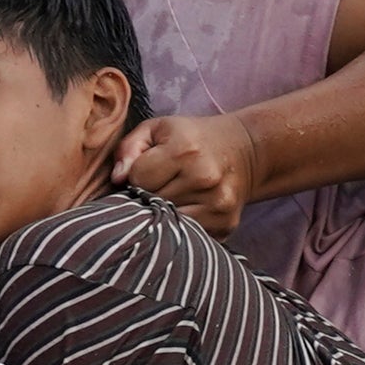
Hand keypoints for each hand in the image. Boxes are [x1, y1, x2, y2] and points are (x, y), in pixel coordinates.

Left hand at [111, 111, 258, 235]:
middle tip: (159, 186)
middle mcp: (205, 177)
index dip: (136, 177)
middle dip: (147, 198)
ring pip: (167, 223)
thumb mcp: (158, 130)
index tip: (148, 171)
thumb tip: (118, 179)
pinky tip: (187, 210)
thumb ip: (130, 148)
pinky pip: (188, 235)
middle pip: (152, 203)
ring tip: (171, 198)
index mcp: (185, 150)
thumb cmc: (193, 139)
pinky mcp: (225, 224)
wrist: (246, 149)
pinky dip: (181, 227)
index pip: (138, 178)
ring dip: (163, 215)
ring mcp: (217, 204)